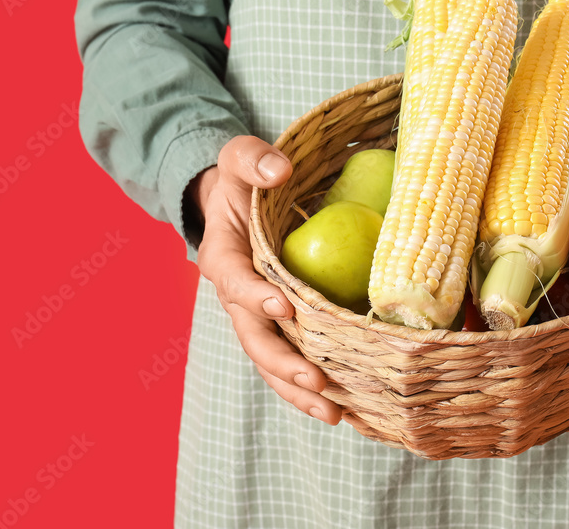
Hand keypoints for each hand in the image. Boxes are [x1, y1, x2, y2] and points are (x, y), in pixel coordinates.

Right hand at [191, 135, 341, 424]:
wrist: (236, 201)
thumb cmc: (242, 178)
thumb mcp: (240, 156)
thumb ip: (253, 159)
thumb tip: (278, 171)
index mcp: (223, 256)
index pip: (235, 281)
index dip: (256, 297)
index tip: (285, 308)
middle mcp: (237, 295)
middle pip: (255, 338)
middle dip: (284, 365)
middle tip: (318, 382)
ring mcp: (257, 315)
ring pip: (272, 360)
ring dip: (299, 390)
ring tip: (335, 413)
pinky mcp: (278, 324)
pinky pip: (292, 358)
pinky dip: (311, 386)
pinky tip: (345, 406)